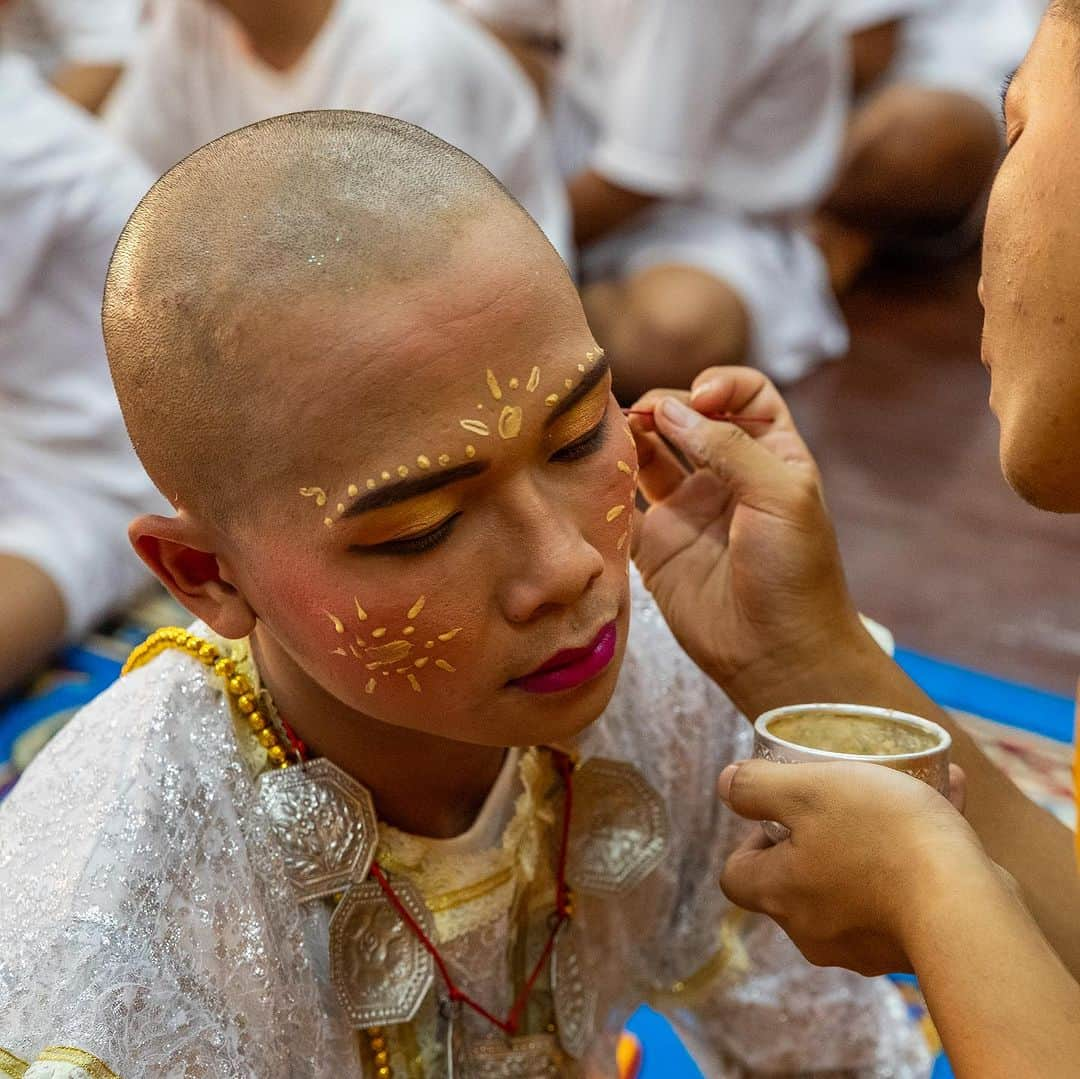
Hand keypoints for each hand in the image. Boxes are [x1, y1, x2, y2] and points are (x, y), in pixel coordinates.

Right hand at [629, 367, 866, 713]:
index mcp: (771, 456)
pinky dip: (606, 488)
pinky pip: (623, 508)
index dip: (721, 385)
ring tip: (610, 431)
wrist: (777, 654)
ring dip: (631, 438)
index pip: (746, 395)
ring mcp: (688, 510)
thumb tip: (671, 409)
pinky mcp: (655, 546)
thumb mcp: (780, 495)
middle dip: (664, 405)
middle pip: (688, 417)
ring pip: (649, 456)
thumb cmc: (795, 572)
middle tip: (642, 414)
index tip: (699, 398)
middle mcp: (726, 476)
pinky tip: (594, 474)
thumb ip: (728, 446)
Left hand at [717, 759, 990, 975]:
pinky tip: (950, 796)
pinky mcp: (914, 947)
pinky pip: (904, 892)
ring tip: (906, 788)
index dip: (752, 838)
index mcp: (779, 895)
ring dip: (873, 836)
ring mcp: (865, 946)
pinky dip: (917, 854)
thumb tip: (725, 784)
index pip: (737, 874)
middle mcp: (814, 932)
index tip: (785, 810)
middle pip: (795, 880)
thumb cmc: (879, 837)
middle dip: (817, 834)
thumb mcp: (807, 790)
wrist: (967, 904)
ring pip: (856, 881)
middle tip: (843, 799)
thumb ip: (757, 786)